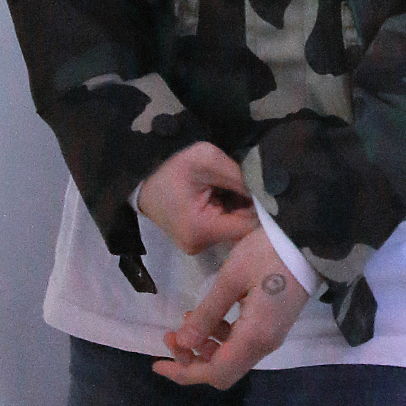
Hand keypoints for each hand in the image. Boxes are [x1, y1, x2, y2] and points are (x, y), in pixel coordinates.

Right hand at [137, 141, 257, 254]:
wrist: (142, 180)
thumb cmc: (172, 169)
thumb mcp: (205, 159)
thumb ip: (236, 175)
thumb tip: (263, 191)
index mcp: (203, 230)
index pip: (249, 226)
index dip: (258, 206)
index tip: (258, 189)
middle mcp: (201, 246)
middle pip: (242, 230)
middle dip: (246, 207)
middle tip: (240, 185)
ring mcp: (197, 247)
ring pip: (233, 229)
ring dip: (235, 209)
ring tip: (226, 189)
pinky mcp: (196, 241)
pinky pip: (222, 228)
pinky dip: (226, 213)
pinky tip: (219, 197)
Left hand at [152, 227, 309, 388]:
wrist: (309, 238)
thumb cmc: (268, 253)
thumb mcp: (231, 278)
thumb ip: (207, 313)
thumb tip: (183, 342)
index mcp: (255, 337)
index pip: (216, 372)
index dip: (185, 372)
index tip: (158, 362)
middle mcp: (265, 344)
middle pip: (224, 369)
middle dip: (192, 358)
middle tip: (170, 335)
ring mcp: (272, 335)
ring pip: (233, 356)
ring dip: (206, 345)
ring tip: (186, 318)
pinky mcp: (274, 324)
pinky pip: (243, 341)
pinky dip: (221, 335)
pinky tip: (210, 314)